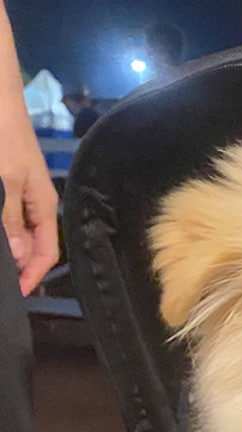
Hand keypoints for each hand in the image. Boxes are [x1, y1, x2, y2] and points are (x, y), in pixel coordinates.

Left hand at [0, 113, 58, 294]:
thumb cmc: (2, 135)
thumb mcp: (4, 179)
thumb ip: (10, 217)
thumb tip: (18, 255)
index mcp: (42, 206)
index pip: (45, 252)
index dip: (32, 275)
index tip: (15, 294)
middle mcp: (32, 204)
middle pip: (29, 244)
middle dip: (15, 264)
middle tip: (2, 280)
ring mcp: (16, 192)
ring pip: (13, 230)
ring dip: (6, 246)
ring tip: (0, 258)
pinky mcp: (3, 181)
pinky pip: (4, 214)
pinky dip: (2, 227)